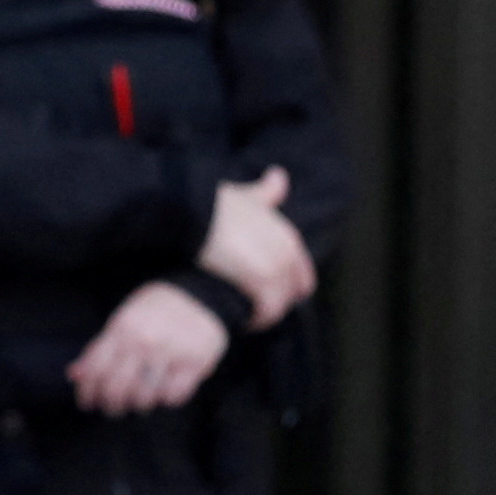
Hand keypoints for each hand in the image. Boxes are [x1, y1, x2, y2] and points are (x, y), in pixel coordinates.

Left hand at [65, 281, 230, 415]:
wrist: (201, 294)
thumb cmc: (156, 310)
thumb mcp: (124, 320)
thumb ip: (100, 348)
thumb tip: (75, 375)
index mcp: (122, 328)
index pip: (95, 370)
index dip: (88, 393)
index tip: (88, 403)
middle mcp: (144, 341)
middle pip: (117, 389)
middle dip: (112, 406)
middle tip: (115, 408)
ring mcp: (170, 352)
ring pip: (144, 397)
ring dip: (140, 404)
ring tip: (141, 398)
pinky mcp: (195, 363)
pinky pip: (173, 397)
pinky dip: (166, 399)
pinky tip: (165, 390)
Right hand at [199, 167, 317, 328]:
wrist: (193, 212)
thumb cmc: (215, 205)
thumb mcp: (247, 195)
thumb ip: (267, 191)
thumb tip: (279, 175)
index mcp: (288, 237)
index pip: (302, 279)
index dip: (284, 290)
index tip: (261, 295)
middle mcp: (288, 254)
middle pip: (289, 295)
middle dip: (271, 303)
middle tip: (247, 307)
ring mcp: (277, 269)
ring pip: (277, 307)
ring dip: (260, 314)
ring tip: (238, 315)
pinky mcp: (262, 284)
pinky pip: (264, 313)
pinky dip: (252, 319)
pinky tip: (235, 318)